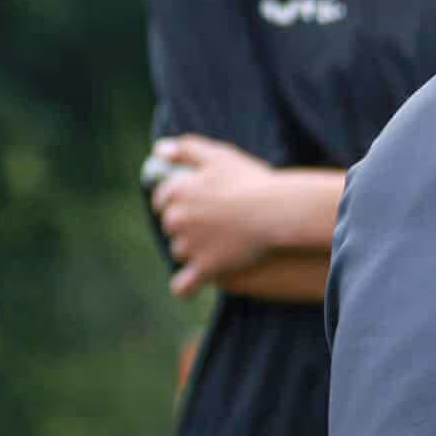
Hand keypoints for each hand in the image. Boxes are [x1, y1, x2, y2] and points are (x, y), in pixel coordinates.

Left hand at [151, 135, 280, 295]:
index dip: (179, 199)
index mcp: (176, 191)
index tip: (199, 201)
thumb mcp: (219, 155)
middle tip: (215, 221)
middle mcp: (176, 219)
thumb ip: (186, 148)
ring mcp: (189, 245)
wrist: (277, 211)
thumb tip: (158, 149)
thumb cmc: (251, 181)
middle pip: (172, 226)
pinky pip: (184, 285)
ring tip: (220, 244)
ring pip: (180, 251)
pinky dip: (185, 287)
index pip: (163, 198)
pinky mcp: (205, 268)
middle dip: (187, 225)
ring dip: (192, 249)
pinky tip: (191, 285)